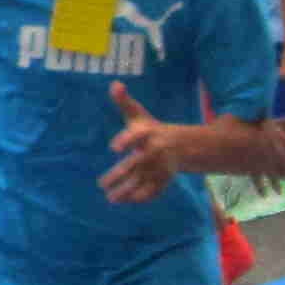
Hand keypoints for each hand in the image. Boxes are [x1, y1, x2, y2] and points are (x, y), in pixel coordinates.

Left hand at [97, 81, 179, 204]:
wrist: (182, 145)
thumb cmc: (151, 129)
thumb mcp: (138, 115)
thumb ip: (124, 101)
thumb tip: (115, 84)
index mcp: (148, 132)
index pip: (136, 136)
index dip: (125, 140)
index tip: (113, 148)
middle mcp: (155, 150)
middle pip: (137, 163)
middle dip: (120, 175)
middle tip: (102, 183)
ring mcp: (161, 166)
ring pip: (143, 180)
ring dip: (127, 190)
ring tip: (110, 197)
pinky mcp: (165, 179)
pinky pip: (154, 190)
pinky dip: (141, 197)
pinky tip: (125, 200)